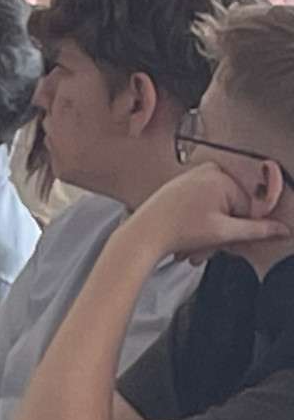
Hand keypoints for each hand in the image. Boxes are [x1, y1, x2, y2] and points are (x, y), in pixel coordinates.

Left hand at [131, 161, 293, 262]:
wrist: (141, 235)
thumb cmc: (174, 230)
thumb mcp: (224, 232)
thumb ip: (258, 230)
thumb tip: (281, 229)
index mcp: (220, 177)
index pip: (248, 209)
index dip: (238, 230)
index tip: (227, 240)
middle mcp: (206, 172)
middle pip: (231, 211)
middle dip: (221, 234)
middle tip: (207, 247)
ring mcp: (192, 178)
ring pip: (216, 213)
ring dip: (209, 235)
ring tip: (193, 246)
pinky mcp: (182, 188)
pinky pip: (202, 209)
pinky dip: (198, 227)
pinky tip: (187, 239)